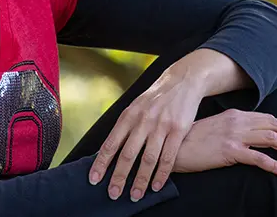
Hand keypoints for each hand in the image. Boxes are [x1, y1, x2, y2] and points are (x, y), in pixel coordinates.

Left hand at [88, 68, 202, 201]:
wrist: (182, 80)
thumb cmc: (155, 98)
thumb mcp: (135, 107)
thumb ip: (125, 126)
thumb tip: (109, 150)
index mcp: (128, 116)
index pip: (111, 143)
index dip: (101, 163)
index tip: (94, 179)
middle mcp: (142, 121)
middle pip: (127, 154)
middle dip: (119, 177)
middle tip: (113, 194)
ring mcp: (160, 125)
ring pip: (148, 159)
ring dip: (140, 180)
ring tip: (135, 195)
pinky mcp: (178, 129)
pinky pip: (168, 156)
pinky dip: (162, 174)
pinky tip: (156, 185)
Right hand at [174, 108, 276, 175]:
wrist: (171, 147)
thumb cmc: (190, 140)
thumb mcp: (213, 128)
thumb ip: (231, 128)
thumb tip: (247, 136)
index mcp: (234, 114)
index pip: (267, 118)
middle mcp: (237, 122)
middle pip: (274, 126)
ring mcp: (234, 136)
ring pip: (272, 139)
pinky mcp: (230, 151)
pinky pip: (260, 159)